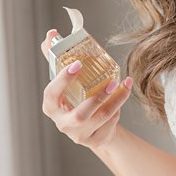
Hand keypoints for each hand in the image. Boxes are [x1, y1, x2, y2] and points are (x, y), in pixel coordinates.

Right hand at [40, 28, 132, 150]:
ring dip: (116, 101)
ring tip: (125, 85)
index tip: (78, 64)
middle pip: (80, 115)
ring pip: (100, 119)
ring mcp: (78, 135)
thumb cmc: (76, 98)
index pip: (51, 94)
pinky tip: (120, 101)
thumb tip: (51, 34)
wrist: (91, 127)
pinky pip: (109, 126)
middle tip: (113, 81)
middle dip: (98, 98)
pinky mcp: (95, 141)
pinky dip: (117, 112)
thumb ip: (58, 58)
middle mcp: (62, 123)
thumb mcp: (67, 82)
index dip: (63, 80)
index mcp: (51, 106)